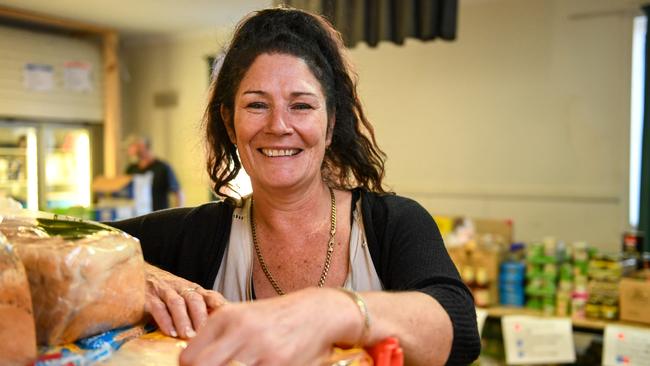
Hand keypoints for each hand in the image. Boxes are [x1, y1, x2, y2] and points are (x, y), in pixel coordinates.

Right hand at [144, 263, 226, 338]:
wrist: (135, 273)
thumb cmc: (164, 292)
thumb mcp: (182, 297)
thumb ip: (197, 309)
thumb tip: (217, 328)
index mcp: (192, 289)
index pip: (209, 295)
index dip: (219, 305)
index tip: (228, 316)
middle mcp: (179, 288)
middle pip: (194, 299)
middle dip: (201, 316)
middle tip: (205, 331)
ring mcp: (163, 291)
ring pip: (177, 303)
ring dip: (183, 320)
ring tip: (188, 335)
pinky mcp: (147, 297)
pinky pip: (157, 307)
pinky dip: (164, 320)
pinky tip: (170, 332)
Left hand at [179, 288, 358, 365]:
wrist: (315, 312)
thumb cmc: (274, 318)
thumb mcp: (242, 317)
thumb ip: (216, 337)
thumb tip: (188, 362)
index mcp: (225, 318)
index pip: (189, 358)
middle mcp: (240, 331)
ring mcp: (260, 348)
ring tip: (246, 363)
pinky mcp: (279, 363)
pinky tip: (262, 365)